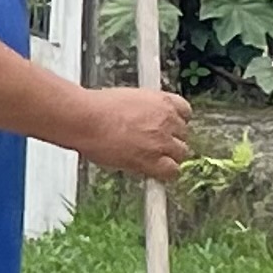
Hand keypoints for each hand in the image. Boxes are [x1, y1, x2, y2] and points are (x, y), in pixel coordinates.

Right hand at [78, 86, 193, 182]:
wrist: (87, 119)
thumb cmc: (98, 108)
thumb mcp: (129, 99)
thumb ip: (144, 109)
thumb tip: (143, 119)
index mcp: (162, 101)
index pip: (185, 112)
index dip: (176, 122)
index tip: (169, 127)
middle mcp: (167, 120)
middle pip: (184, 134)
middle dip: (171, 140)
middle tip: (155, 145)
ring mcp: (162, 141)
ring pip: (181, 153)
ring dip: (169, 157)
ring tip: (152, 159)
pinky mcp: (153, 159)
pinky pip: (172, 171)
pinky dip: (165, 173)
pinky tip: (154, 172)